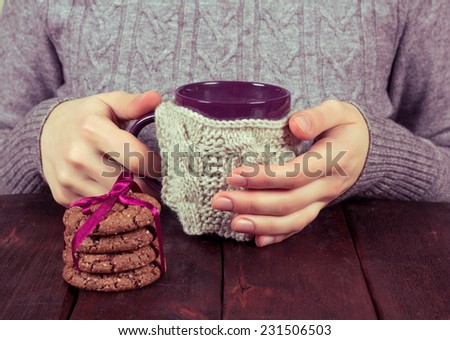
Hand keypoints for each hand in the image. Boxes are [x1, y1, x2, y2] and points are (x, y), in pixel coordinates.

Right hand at [41, 90, 161, 205]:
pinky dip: (111, 203)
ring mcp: (69, 178)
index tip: (161, 165)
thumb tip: (157, 98)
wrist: (45, 132)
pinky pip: (98, 207)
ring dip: (130, 197)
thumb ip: (134, 103)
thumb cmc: (86, 117)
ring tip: (137, 187)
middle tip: (155, 182)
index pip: (137, 159)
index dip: (156, 166)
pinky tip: (115, 192)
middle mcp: (78, 156)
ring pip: (114, 200)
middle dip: (146, 186)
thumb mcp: (108, 103)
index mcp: (93, 130)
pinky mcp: (63, 196)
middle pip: (127, 184)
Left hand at [212, 100, 368, 245]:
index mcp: (333, 160)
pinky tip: (256, 239)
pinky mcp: (316, 207)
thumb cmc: (347, 127)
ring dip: (261, 224)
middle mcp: (328, 186)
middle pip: (289, 202)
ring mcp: (322, 201)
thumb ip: (318, 116)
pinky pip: (298, 226)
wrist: (367, 149)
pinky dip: (277, 235)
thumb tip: (295, 125)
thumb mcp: (339, 111)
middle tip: (220, 200)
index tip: (234, 174)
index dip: (265, 178)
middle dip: (252, 204)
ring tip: (232, 223)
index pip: (296, 174)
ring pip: (293, 220)